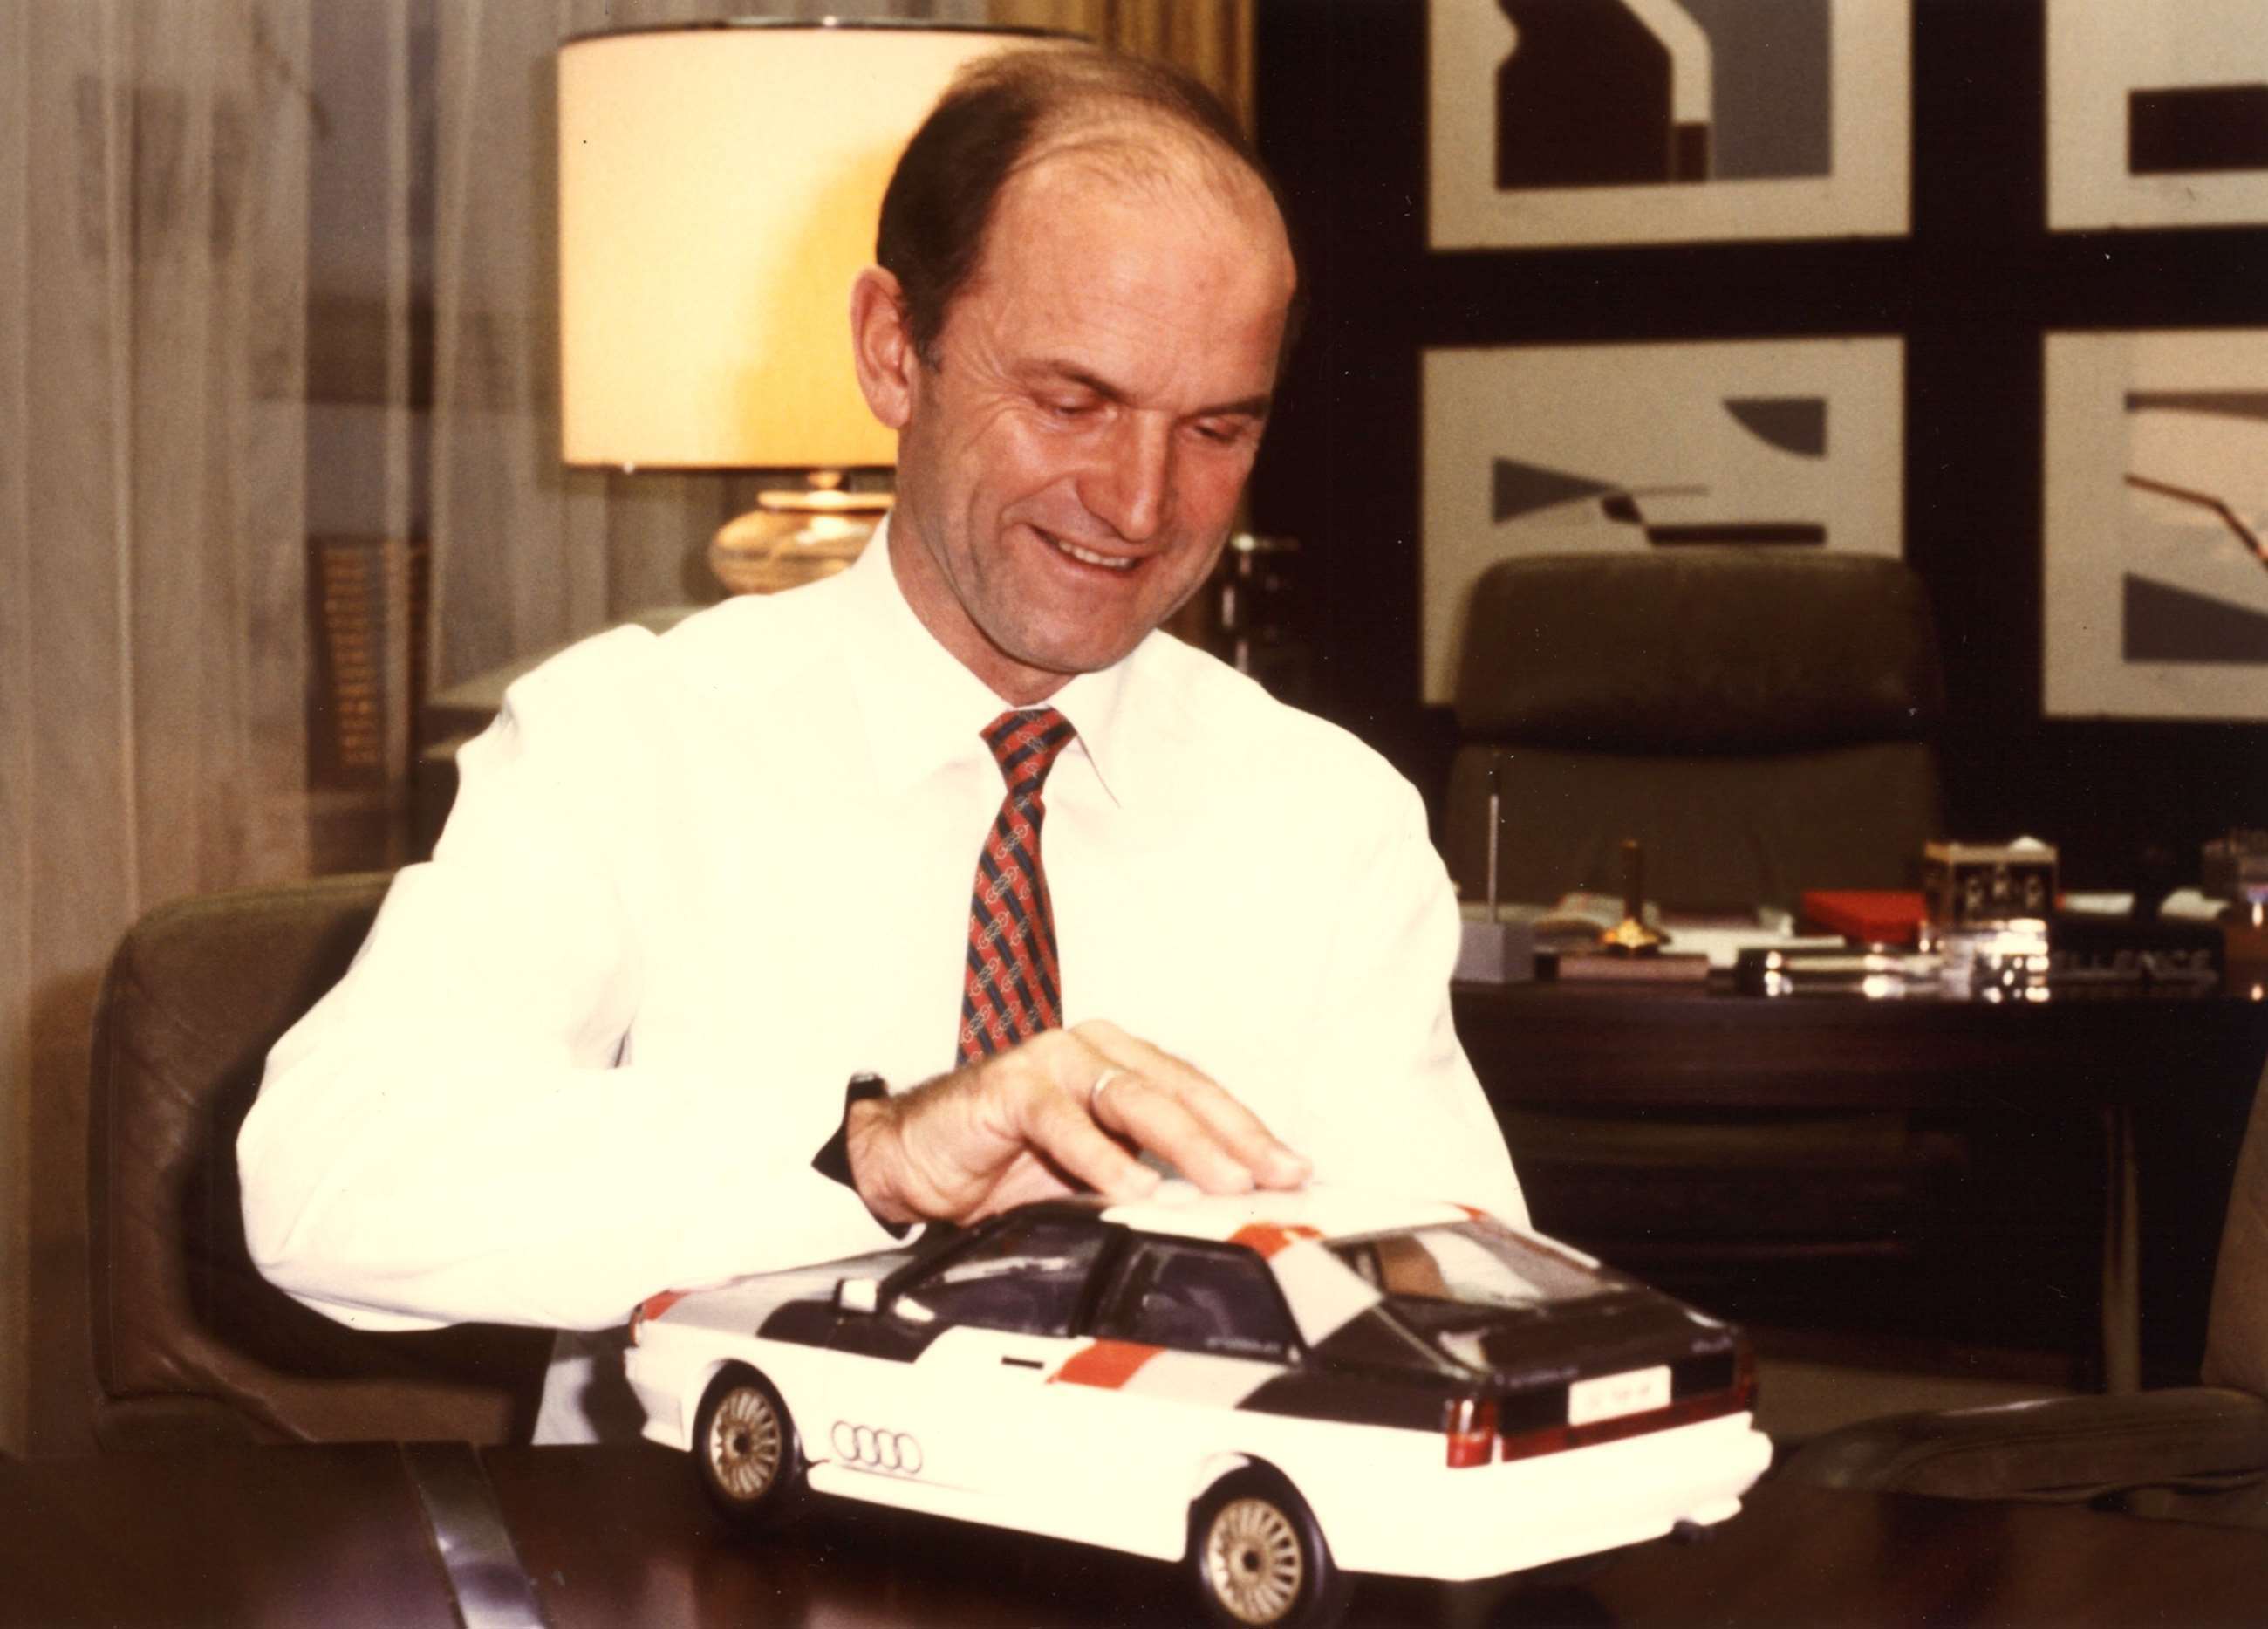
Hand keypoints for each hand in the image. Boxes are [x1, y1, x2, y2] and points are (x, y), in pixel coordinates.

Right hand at [843, 1019, 1308, 1225]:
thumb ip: (1148, 1184)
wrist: (913, 1162)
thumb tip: (1225, 1220)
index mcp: (1123, 1065)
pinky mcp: (1010, 1085)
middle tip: (1273, 1177)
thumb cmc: (1005, 1168)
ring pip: (1133, 1097)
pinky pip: (1063, 1119)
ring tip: (1224, 1182)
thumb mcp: (1090, 1182)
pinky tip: (1133, 1188)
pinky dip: (1101, 1157)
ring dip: (1184, 1143)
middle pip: (1179, 1090)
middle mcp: (1094, 1051)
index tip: (1295, 1172)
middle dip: (1234, 1138)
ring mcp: (1052, 1061)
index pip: (1201, 1095)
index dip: (1250, 1133)